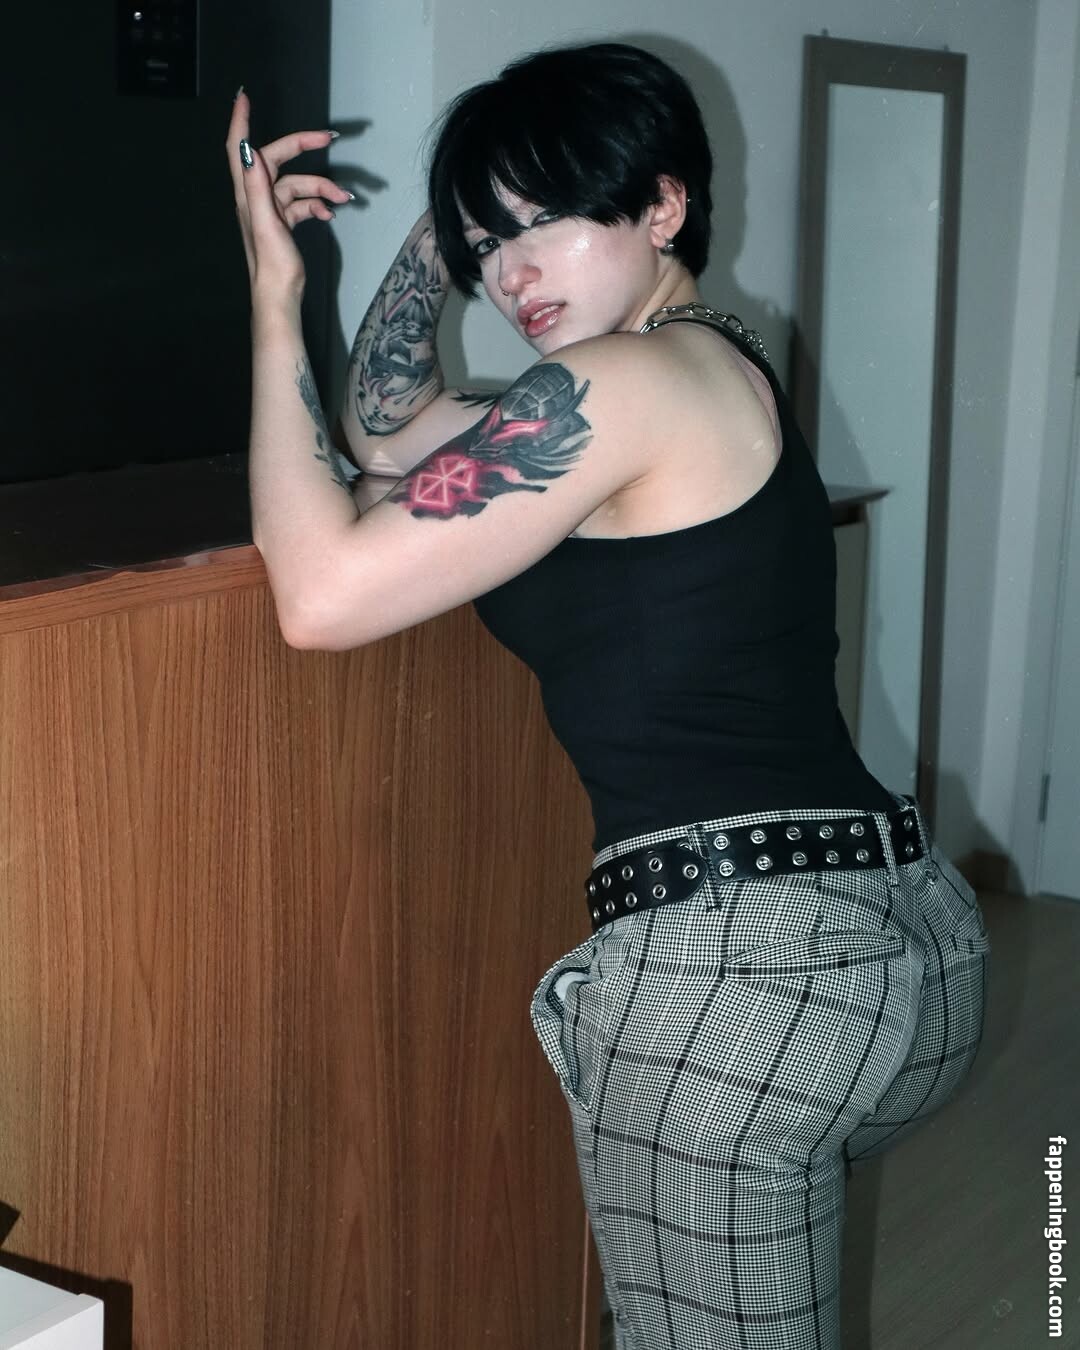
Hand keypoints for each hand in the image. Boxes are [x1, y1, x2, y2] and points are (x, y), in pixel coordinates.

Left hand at [226, 90, 351, 303]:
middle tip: (328, 138)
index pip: (239, 148)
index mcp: (248, 193)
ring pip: (298, 185)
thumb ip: (257, 186)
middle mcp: (257, 197)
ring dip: (321, 188)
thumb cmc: (272, 264)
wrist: (280, 295)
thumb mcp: (266, 223)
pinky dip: (318, 205)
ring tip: (342, 199)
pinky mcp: (284, 223)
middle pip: (278, 160)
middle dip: (303, 148)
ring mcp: (271, 210)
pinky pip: (303, 204)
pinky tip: (329, 213)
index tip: (244, 97)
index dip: (240, 121)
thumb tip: (249, 149)